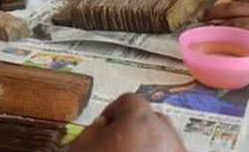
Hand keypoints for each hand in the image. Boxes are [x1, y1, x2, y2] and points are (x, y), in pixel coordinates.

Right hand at [69, 94, 186, 151]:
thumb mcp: (82, 146)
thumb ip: (94, 129)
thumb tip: (105, 124)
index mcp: (140, 120)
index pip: (129, 100)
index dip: (113, 111)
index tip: (103, 127)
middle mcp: (166, 134)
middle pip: (153, 118)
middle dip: (136, 127)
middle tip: (118, 144)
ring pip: (166, 139)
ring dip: (151, 143)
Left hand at [203, 0, 248, 60]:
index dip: (228, 4)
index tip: (218, 10)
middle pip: (233, 8)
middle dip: (215, 12)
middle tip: (203, 16)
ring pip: (236, 23)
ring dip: (219, 27)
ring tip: (207, 30)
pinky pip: (247, 39)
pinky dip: (234, 40)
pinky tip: (225, 44)